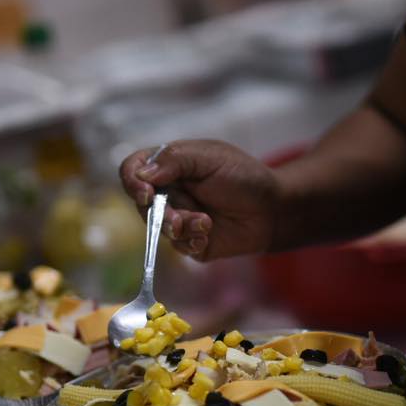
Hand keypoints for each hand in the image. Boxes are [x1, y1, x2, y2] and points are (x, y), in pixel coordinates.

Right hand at [118, 140, 280, 260]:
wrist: (272, 209)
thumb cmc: (244, 176)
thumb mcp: (209, 158)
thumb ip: (174, 160)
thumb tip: (142, 174)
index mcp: (168, 166)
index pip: (133, 170)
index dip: (132, 181)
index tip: (146, 193)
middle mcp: (168, 192)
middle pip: (141, 205)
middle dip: (160, 214)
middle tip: (178, 219)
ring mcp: (177, 218)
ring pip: (158, 229)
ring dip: (180, 227)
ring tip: (205, 223)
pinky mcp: (190, 242)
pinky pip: (178, 246)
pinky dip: (192, 241)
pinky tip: (209, 233)